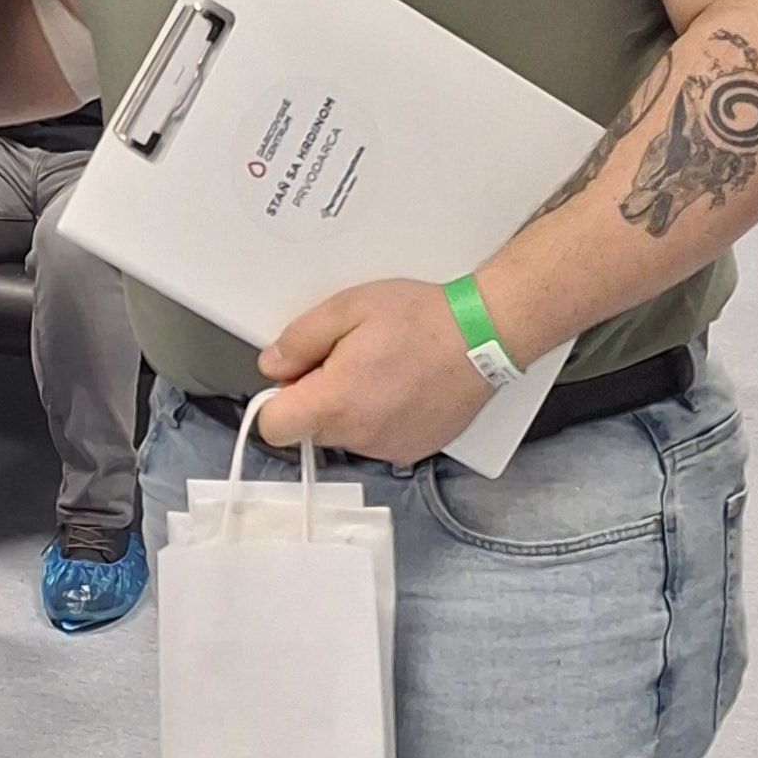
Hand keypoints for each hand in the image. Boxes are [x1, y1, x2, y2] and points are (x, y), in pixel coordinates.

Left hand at [255, 281, 489, 463]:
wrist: (485, 337)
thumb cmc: (424, 320)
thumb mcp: (347, 308)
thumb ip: (299, 339)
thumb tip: (273, 364)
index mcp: (336, 402)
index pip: (273, 427)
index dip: (276, 400)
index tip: (294, 379)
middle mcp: (360, 435)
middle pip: (309, 431)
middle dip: (316, 399)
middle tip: (345, 360)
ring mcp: (388, 448)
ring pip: (344, 435)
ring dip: (349, 409)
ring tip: (380, 369)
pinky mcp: (412, 449)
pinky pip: (376, 440)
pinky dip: (379, 418)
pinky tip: (400, 386)